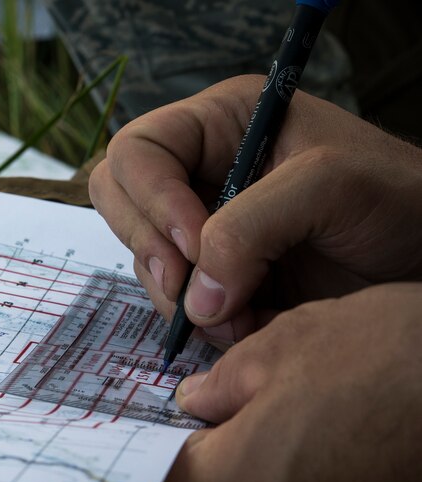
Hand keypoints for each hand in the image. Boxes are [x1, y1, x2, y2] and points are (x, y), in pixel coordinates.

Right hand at [89, 75, 421, 340]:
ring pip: (143, 259)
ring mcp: (203, 225)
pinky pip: (172, 298)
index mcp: (221, 123)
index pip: (139, 151)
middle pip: (119, 201)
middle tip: (192, 290)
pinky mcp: (214, 274)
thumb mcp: (330, 187)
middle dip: (151, 251)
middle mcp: (201, 171)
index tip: (193, 247)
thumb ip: (250, 227)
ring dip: (179, 298)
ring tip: (238, 317)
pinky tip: (242, 326)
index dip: (152, 200)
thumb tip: (195, 296)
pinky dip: (196, 322)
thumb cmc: (398, 201)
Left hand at [157, 283, 421, 481]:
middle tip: (241, 403)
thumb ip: (220, 382)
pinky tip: (344, 449)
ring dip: (271, 472)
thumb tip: (196, 402)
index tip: (165, 412)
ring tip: (307, 419)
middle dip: (217, 451)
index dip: (157, 434)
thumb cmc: (396, 366)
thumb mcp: (285, 345)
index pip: (158, 473)